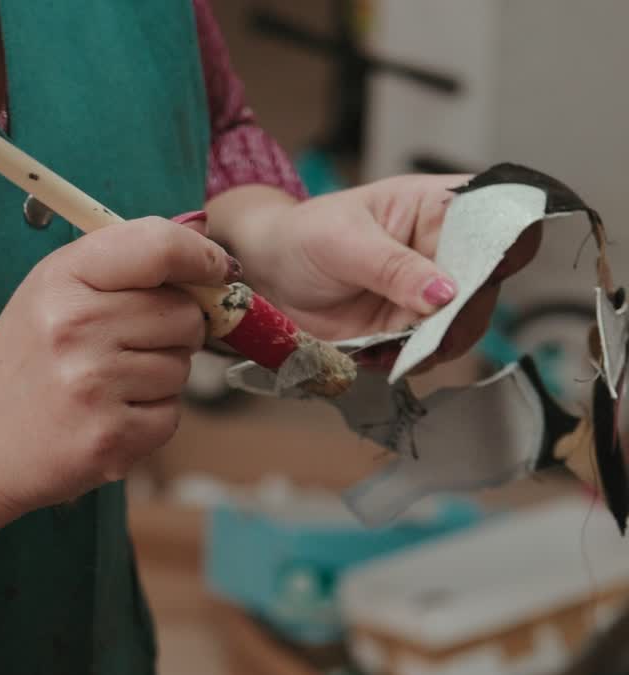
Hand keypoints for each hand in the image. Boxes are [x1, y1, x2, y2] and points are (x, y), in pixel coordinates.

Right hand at [0, 218, 232, 515]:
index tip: (217, 270)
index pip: (158, 247)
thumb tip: (203, 239)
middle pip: (184, 315)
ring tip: (109, 385)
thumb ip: (122, 264)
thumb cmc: (28, 363)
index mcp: (64, 278)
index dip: (202, 257)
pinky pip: (172, 416)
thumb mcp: (53, 292)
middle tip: (133, 345)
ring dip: (160, 378)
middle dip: (176, 330)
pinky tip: (110, 416)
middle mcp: (77, 326)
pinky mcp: (110, 438)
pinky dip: (151, 419)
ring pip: (182, 368)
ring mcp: (93, 385)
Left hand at [214, 178, 540, 366]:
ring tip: (393, 347)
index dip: (507, 245)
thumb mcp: (345, 243)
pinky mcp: (410, 330)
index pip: (497, 219)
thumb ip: (394, 268)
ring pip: (462, 327)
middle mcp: (444, 251)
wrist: (272, 273)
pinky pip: (428, 353)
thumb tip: (443, 294)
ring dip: (434, 345)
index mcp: (438, 208)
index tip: (485, 277)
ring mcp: (430, 294)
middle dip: (462, 314)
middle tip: (428, 330)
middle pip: (486, 286)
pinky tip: (379, 355)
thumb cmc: (306, 236)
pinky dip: (409, 362)